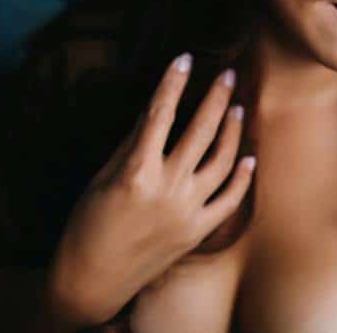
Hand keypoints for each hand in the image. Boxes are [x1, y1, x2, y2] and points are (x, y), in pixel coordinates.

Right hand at [44, 55, 254, 327]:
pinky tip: (248, 156)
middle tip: (228, 75)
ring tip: (236, 108)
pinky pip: (230, 200)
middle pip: (201, 132)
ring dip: (232, 131)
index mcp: (136, 172)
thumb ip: (133, 142)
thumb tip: (154, 108)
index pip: (160, 115)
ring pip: (222, 161)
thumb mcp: (103, 177)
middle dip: (216, 98)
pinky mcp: (198, 231)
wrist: (94, 279)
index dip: (172, 83)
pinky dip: (242, 177)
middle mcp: (167, 189)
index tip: (184, 58)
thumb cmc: (88, 224)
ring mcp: (187, 211)